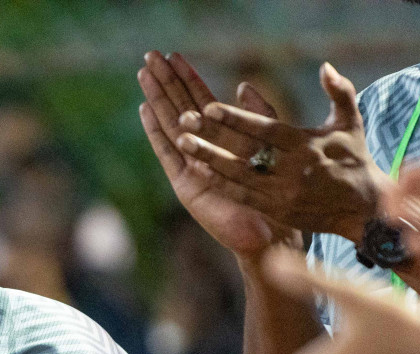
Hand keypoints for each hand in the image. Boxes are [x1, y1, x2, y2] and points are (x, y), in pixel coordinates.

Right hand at [138, 51, 299, 257]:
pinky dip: (156, 131)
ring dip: (157, 98)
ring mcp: (192, 166)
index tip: (174, 54)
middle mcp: (203, 151)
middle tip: (150, 54)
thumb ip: (259, 115)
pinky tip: (145, 110)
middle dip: (166, 81)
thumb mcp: (271, 145)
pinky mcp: (186, 184)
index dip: (187, 77)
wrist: (271, 234)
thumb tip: (244, 85)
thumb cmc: (275, 195)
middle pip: (179, 108)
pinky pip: (167, 153)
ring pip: (171, 125)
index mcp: (221, 139)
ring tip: (143, 73)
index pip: (200, 101)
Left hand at [174, 62, 387, 243]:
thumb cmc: (355, 159)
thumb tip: (325, 67)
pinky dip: (219, 183)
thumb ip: (339, 91)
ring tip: (183, 143)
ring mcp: (282, 193)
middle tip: (183, 120)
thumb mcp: (350, 123)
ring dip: (208, 159)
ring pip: (237, 175)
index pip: (265, 129)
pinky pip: (241, 196)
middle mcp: (292, 170)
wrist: (363, 209)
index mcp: (306, 145)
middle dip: (212, 136)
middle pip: (244, 151)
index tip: (210, 107)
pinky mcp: (276, 210)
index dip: (237, 118)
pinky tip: (197, 170)